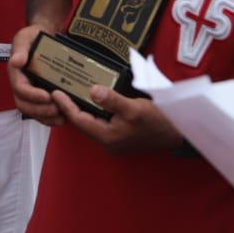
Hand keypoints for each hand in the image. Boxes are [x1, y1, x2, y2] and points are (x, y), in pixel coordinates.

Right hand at [8, 24, 63, 125]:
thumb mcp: (25, 37)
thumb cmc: (33, 37)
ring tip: (62, 116)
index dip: (32, 95)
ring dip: (46, 117)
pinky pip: (41, 113)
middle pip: (24, 106)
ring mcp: (29, 92)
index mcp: (16, 73)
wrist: (43, 38)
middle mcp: (21, 85)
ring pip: (33, 112)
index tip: (47, 96)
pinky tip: (63, 117)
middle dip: (40, 110)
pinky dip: (50, 118)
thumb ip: (20, 48)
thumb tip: (16, 61)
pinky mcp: (39, 96)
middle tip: (57, 109)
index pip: (20, 89)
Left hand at [52, 83, 181, 155]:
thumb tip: (92, 91)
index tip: (54, 92)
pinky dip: (93, 111)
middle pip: (82, 123)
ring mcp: (115, 140)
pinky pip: (100, 122)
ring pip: (91, 123)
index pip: (79, 120)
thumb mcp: (133, 108)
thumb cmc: (157, 121)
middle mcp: (108, 142)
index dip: (65, 105)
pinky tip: (91, 100)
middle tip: (59, 90)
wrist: (178, 133)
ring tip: (70, 93)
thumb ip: (111, 100)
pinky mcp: (121, 136)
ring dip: (81, 109)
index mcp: (107, 137)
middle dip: (70, 107)